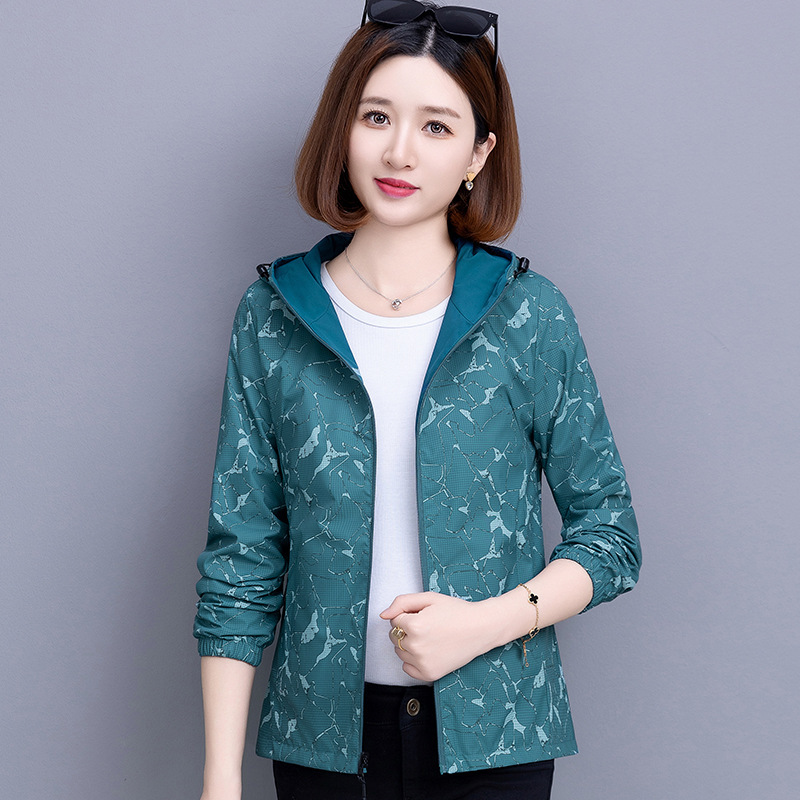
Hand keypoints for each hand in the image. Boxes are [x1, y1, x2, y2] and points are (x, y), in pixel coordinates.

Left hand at [380, 592, 498, 681]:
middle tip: (428, 625)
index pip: (394, 620)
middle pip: (394, 636)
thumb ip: (402, 602)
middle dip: (406, 629)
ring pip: (400, 652)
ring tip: (430, 637)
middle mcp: (416, 646)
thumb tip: (383, 615)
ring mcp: (422, 663)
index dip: (408, 615)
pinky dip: (413, 660)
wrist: (480, 629)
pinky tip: (429, 651)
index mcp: (415, 626)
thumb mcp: (429, 598)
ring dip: (409, 644)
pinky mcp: (429, 674)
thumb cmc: (456, 611)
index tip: (425, 615)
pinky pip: (407, 668)